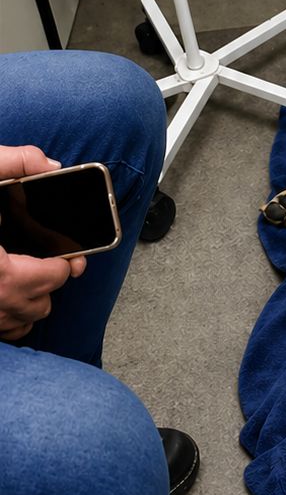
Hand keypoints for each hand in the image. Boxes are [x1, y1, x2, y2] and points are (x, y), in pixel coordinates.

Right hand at [0, 146, 84, 340]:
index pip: (53, 277)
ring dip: (29, 302)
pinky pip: (5, 332)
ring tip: (24, 276)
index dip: (64, 263)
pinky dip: (9, 317)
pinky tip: (5, 294)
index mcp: (0, 272)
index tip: (69, 257)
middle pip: (42, 303)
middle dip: (47, 280)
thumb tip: (50, 165)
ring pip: (23, 323)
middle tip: (46, 260)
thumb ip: (13, 162)